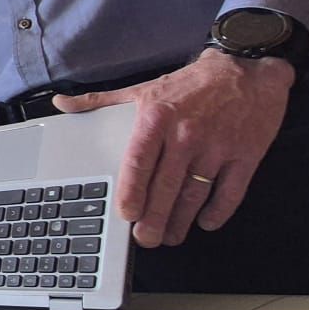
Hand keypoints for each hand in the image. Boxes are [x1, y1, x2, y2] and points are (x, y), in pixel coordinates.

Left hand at [52, 50, 291, 248]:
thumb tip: (60, 104)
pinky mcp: (245, 156)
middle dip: (154, 219)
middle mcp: (186, 134)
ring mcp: (217, 147)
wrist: (247, 69)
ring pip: (195, 194)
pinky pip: (230, 193)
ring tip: (170, 237)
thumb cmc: (191, 83)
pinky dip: (217, 213)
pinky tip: (205, 223)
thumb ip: (102, 101)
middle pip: (166, 186)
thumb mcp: (144, 88)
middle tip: (145, 240)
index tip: (125, 214)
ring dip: (181, 221)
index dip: (131, 192)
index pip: (139, 161)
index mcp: (157, 117)